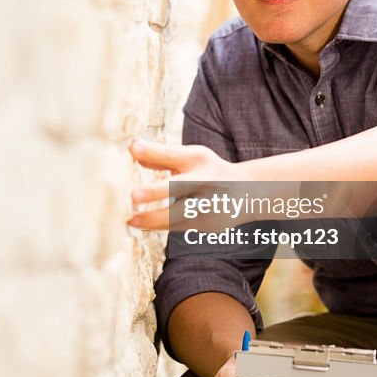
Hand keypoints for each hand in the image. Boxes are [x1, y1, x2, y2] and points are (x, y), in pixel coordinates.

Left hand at [128, 140, 244, 229]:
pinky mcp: (207, 226)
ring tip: (130, 220)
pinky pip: (177, 228)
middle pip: (180, 186)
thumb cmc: (208, 172)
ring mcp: (208, 206)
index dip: (153, 152)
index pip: (173, 155)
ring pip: (177, 216)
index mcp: (199, 160)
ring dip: (152, 219)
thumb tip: (132, 148)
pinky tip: (142, 225)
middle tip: (133, 196)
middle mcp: (205, 181)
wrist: (246, 194)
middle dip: (156, 191)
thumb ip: (161, 156)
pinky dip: (158, 227)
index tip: (132, 149)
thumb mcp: (190, 158)